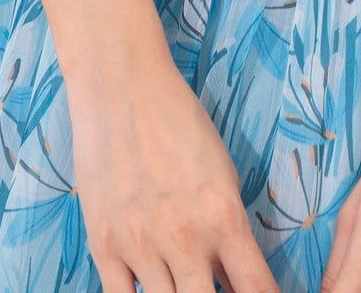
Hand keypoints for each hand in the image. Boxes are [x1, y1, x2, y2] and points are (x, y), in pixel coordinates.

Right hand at [68, 54, 279, 292]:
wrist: (122, 89)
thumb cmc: (179, 122)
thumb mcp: (223, 173)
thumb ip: (228, 231)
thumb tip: (232, 279)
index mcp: (223, 217)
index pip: (256, 289)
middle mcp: (184, 240)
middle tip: (212, 285)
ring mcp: (141, 247)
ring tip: (182, 280)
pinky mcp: (104, 247)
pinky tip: (150, 285)